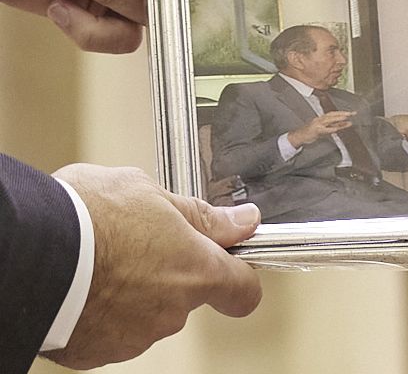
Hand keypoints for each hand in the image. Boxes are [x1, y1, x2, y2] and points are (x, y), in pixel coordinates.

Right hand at [44, 164, 261, 368]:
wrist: (28, 254)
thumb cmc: (86, 217)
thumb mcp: (150, 192)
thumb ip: (200, 215)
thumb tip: (242, 221)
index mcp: (196, 270)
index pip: (242, 290)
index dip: (239, 276)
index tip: (232, 262)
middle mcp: (172, 310)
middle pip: (187, 293)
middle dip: (170, 271)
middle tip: (137, 241)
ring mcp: (135, 336)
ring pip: (148, 311)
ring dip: (134, 290)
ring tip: (100, 259)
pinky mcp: (97, 352)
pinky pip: (112, 330)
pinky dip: (103, 311)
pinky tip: (83, 285)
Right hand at [288, 111, 354, 146]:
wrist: (299, 136)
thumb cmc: (311, 133)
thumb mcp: (324, 129)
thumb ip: (334, 126)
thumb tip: (344, 125)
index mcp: (322, 118)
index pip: (333, 113)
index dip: (342, 112)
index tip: (351, 113)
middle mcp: (319, 119)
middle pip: (332, 115)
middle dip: (342, 113)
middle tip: (351, 113)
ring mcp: (317, 124)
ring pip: (328, 120)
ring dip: (337, 118)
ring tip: (346, 118)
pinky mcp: (315, 130)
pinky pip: (324, 129)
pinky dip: (330, 129)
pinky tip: (336, 129)